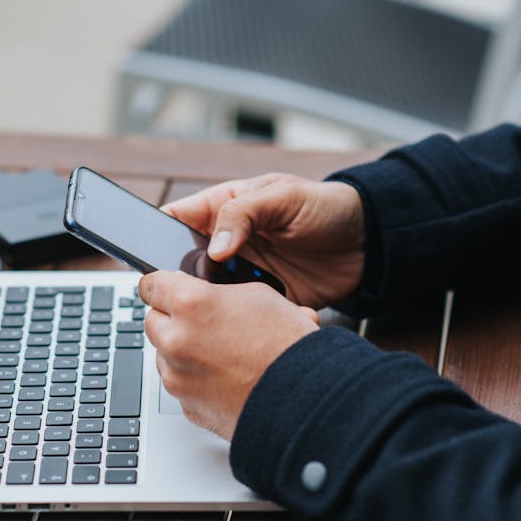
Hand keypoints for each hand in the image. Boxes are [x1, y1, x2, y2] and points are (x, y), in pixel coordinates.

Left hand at [139, 270, 319, 439]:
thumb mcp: (258, 296)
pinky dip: (195, 379)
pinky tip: (226, 376)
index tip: (163, 288)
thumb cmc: (288, 348)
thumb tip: (203, 296)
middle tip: (203, 322)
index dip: (161, 285)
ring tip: (223, 353)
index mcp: (190, 304)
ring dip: (182, 351)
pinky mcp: (187, 405)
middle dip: (172, 319)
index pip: (151, 285)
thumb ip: (217, 294)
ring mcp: (178, 377)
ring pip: (165, 355)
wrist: (305, 400)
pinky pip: (181, 384)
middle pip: (153, 320)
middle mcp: (176, 340)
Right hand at [163, 173, 364, 309]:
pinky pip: (242, 317)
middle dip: (185, 282)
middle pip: (186, 267)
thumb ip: (243, 214)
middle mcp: (227, 245)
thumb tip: (213, 247)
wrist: (369, 243)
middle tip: (198, 292)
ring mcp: (243, 275)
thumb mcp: (283, 197)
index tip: (152, 258)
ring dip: (216, 306)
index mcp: (223, 210)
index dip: (156, 237)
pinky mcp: (263, 301)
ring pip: (210, 297)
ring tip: (232, 307)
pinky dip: (246, 323)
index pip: (175, 221)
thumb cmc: (326, 206)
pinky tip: (259, 321)